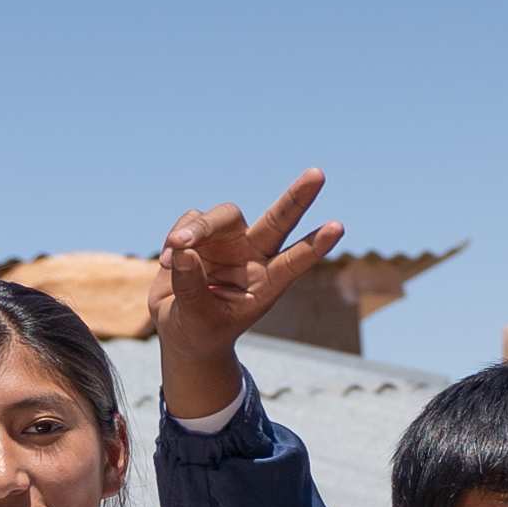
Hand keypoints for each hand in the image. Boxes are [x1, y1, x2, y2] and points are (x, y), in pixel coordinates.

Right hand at [154, 171, 346, 420]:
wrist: (180, 329)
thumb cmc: (199, 331)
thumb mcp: (196, 320)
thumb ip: (191, 288)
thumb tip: (184, 249)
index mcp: (266, 284)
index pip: (293, 263)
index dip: (314, 246)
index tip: (338, 228)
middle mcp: (254, 257)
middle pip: (278, 221)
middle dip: (297, 198)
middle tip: (318, 175)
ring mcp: (231, 242)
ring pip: (223, 216)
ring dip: (198, 228)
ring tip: (177, 246)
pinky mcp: (204, 234)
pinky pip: (192, 219)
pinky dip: (177, 235)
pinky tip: (169, 261)